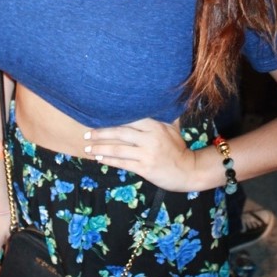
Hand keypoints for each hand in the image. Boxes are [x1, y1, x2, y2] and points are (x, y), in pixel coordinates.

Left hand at [83, 118, 198, 192]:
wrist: (189, 171)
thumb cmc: (178, 149)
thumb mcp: (171, 129)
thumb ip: (158, 119)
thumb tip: (145, 106)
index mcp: (155, 126)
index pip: (129, 119)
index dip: (112, 119)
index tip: (98, 117)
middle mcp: (150, 138)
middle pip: (119, 133)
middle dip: (100, 133)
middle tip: (87, 134)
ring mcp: (146, 154)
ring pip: (118, 149)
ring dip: (100, 148)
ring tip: (88, 148)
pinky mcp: (144, 168)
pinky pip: (122, 163)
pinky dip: (109, 160)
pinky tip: (99, 158)